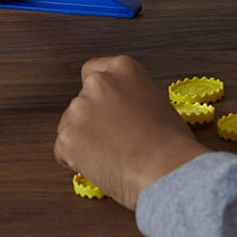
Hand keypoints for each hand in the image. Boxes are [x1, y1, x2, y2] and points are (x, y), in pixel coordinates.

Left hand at [55, 55, 210, 210]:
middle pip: (81, 101)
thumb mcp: (157, 103)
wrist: (165, 168)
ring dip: (83, 141)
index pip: (93, 70)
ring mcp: (79, 109)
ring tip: (111, 158)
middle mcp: (97, 83)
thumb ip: (132, 98)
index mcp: (122, 69)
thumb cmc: (171, 142)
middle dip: (90, 120)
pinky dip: (76, 162)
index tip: (105, 109)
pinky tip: (102, 168)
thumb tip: (123, 113)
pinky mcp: (67, 137)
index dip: (98, 94)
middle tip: (111, 141)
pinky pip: (64, 151)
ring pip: (70, 126)